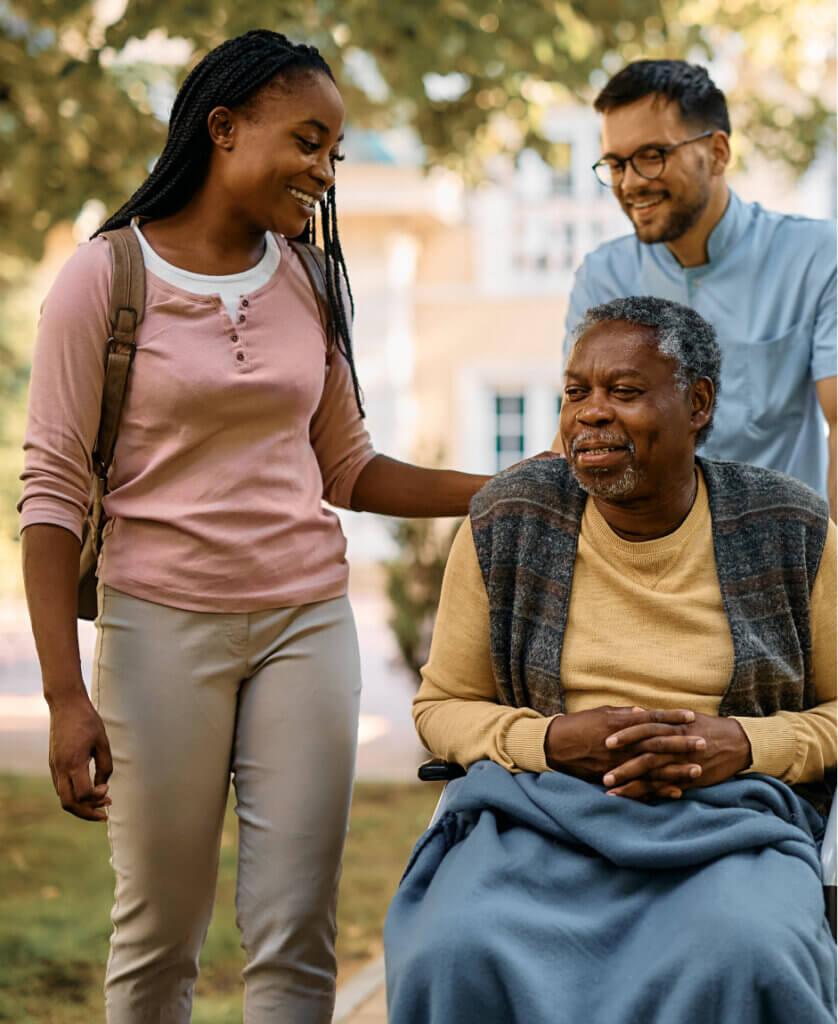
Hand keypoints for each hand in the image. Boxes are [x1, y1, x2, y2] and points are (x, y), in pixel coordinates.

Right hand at [48, 694, 112, 821]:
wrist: (66, 705)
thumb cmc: (87, 721)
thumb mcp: (103, 742)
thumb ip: (105, 766)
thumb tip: (103, 786)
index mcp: (73, 763)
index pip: (82, 794)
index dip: (97, 797)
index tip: (108, 789)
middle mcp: (60, 769)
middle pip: (68, 804)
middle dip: (87, 813)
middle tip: (105, 814)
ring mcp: (54, 767)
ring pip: (63, 798)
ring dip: (81, 805)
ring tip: (101, 804)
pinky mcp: (53, 764)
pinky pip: (61, 787)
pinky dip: (74, 795)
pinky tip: (89, 791)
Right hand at [544, 706, 702, 797]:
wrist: (555, 745)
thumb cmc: (578, 725)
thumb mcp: (601, 713)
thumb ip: (624, 714)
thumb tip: (644, 712)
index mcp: (620, 724)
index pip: (652, 719)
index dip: (672, 717)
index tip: (692, 716)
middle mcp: (622, 745)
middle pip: (657, 744)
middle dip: (682, 744)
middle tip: (704, 743)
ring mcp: (618, 764)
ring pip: (652, 768)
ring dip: (676, 770)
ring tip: (697, 770)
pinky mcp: (612, 779)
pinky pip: (639, 788)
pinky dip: (658, 791)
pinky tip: (675, 792)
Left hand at [601, 712, 751, 799]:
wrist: (738, 742)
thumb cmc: (706, 727)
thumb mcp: (682, 718)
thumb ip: (658, 719)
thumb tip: (634, 713)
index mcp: (672, 726)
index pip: (644, 729)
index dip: (625, 735)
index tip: (605, 741)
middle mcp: (676, 744)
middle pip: (646, 755)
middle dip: (624, 766)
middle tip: (602, 774)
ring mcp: (683, 764)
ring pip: (654, 775)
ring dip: (632, 784)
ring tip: (611, 792)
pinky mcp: (690, 779)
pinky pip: (668, 788)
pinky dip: (652, 794)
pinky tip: (635, 800)